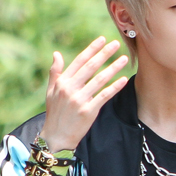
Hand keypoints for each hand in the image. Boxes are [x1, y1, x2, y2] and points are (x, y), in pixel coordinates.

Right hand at [40, 37, 130, 151]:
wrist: (56, 136)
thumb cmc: (55, 112)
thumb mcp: (51, 91)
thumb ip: (55, 72)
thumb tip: (57, 54)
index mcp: (62, 82)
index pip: (79, 61)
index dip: (91, 49)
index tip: (102, 39)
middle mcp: (70, 88)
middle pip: (90, 67)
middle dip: (104, 54)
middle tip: (116, 43)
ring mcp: (79, 99)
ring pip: (99, 80)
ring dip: (113, 68)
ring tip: (124, 58)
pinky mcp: (88, 110)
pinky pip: (104, 95)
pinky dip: (114, 86)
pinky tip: (124, 79)